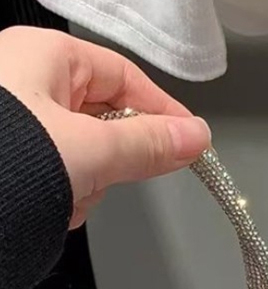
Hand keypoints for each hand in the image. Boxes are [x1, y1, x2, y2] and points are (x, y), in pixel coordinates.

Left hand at [0, 26, 211, 227]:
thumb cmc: (13, 159)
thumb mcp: (93, 150)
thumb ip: (149, 144)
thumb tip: (198, 138)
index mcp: (43, 55)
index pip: (124, 76)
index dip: (163, 110)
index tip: (191, 143)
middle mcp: (25, 77)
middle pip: (105, 118)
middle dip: (111, 157)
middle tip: (109, 176)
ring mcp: (16, 118)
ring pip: (84, 151)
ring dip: (85, 181)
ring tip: (65, 194)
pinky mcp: (9, 152)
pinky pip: (59, 169)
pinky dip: (62, 190)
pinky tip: (47, 204)